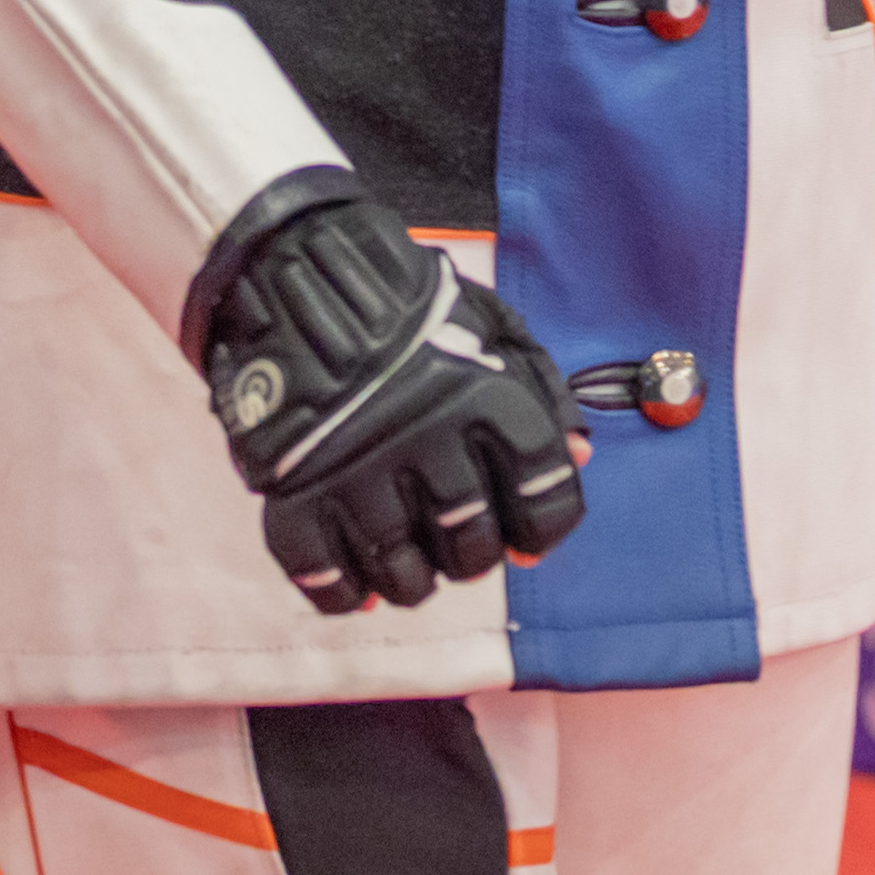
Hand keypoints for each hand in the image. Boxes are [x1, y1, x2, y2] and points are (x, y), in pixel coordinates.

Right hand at [198, 186, 586, 613]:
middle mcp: (427, 440)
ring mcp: (357, 473)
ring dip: (415, 581)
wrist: (303, 283)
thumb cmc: (413, 316)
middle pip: (473, 545)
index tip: (529, 536)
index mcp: (485, 397)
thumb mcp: (494, 327)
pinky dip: (345, 591)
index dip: (545, 526)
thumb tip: (578, 458)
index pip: (544, 494)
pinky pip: (325, 577)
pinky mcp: (296, 495)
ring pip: (404, 574)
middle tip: (460, 541)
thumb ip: (543, 390)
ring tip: (412, 561)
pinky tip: (359, 577)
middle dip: (474, 556)